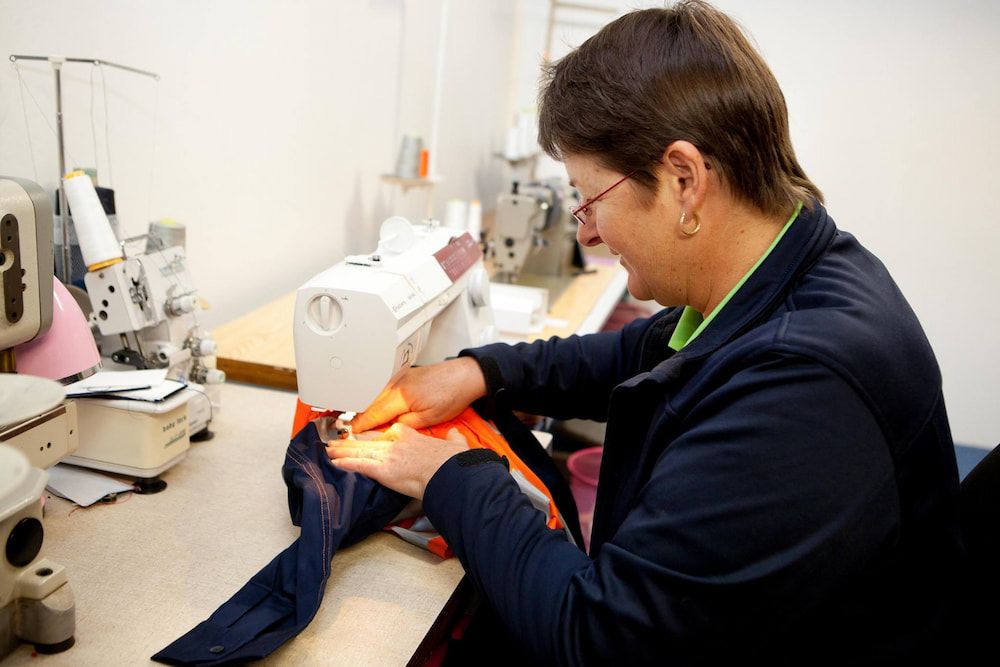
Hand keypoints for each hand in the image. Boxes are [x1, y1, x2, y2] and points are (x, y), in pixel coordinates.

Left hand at [327, 424, 467, 499]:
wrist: (449, 472)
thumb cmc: (453, 461)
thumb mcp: (456, 444)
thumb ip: (454, 438)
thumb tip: (455, 435)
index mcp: (411, 435)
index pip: (387, 432)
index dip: (374, 435)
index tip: (367, 436)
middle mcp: (395, 442)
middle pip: (368, 440)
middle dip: (350, 441)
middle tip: (336, 441)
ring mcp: (387, 455)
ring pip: (360, 451)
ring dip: (342, 451)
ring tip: (329, 450)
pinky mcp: (382, 470)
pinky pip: (359, 465)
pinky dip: (346, 463)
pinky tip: (335, 463)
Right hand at [351, 357, 486, 432]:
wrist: (464, 376)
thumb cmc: (452, 395)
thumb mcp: (429, 419)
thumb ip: (405, 424)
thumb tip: (387, 428)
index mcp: (401, 395)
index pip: (373, 413)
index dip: (360, 425)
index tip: (349, 433)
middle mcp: (396, 384)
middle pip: (369, 403)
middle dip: (358, 417)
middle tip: (349, 431)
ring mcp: (399, 377)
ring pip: (374, 395)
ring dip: (366, 408)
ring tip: (359, 422)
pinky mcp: (403, 375)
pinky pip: (383, 390)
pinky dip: (376, 400)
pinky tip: (376, 409)